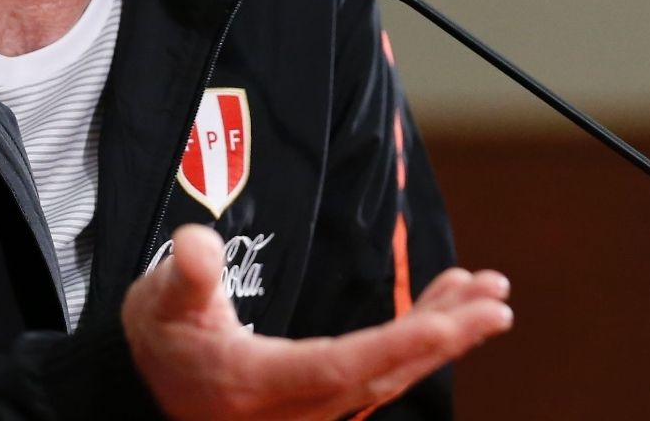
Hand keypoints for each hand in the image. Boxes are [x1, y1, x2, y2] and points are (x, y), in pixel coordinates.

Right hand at [122, 224, 511, 420]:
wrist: (154, 384)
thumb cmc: (162, 338)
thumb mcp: (160, 301)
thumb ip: (185, 275)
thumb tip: (199, 245)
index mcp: (261, 383)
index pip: (344, 365)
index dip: (401, 345)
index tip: (453, 323)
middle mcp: (299, 405)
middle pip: (384, 372)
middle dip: (446, 336)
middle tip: (495, 301)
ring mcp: (316, 405)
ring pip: (392, 371)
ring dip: (444, 332)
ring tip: (488, 294)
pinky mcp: (326, 395)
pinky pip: (384, 368)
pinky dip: (421, 337)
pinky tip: (448, 309)